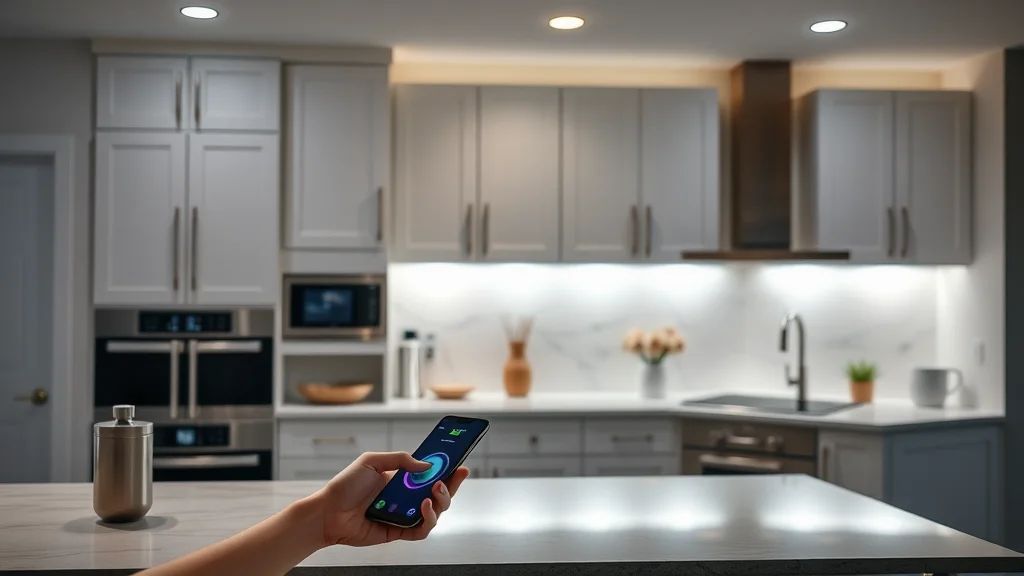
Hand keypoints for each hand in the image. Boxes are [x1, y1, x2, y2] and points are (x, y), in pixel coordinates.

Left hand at [312, 452, 469, 546]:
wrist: (327, 512)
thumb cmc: (345, 486)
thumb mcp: (371, 461)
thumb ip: (399, 460)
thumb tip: (426, 465)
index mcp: (401, 479)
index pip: (430, 474)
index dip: (447, 470)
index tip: (459, 463)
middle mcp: (406, 497)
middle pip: (439, 494)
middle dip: (451, 485)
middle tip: (454, 476)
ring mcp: (404, 515)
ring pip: (435, 512)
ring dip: (441, 502)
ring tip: (433, 492)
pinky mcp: (398, 532)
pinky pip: (421, 530)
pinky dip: (427, 520)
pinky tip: (423, 507)